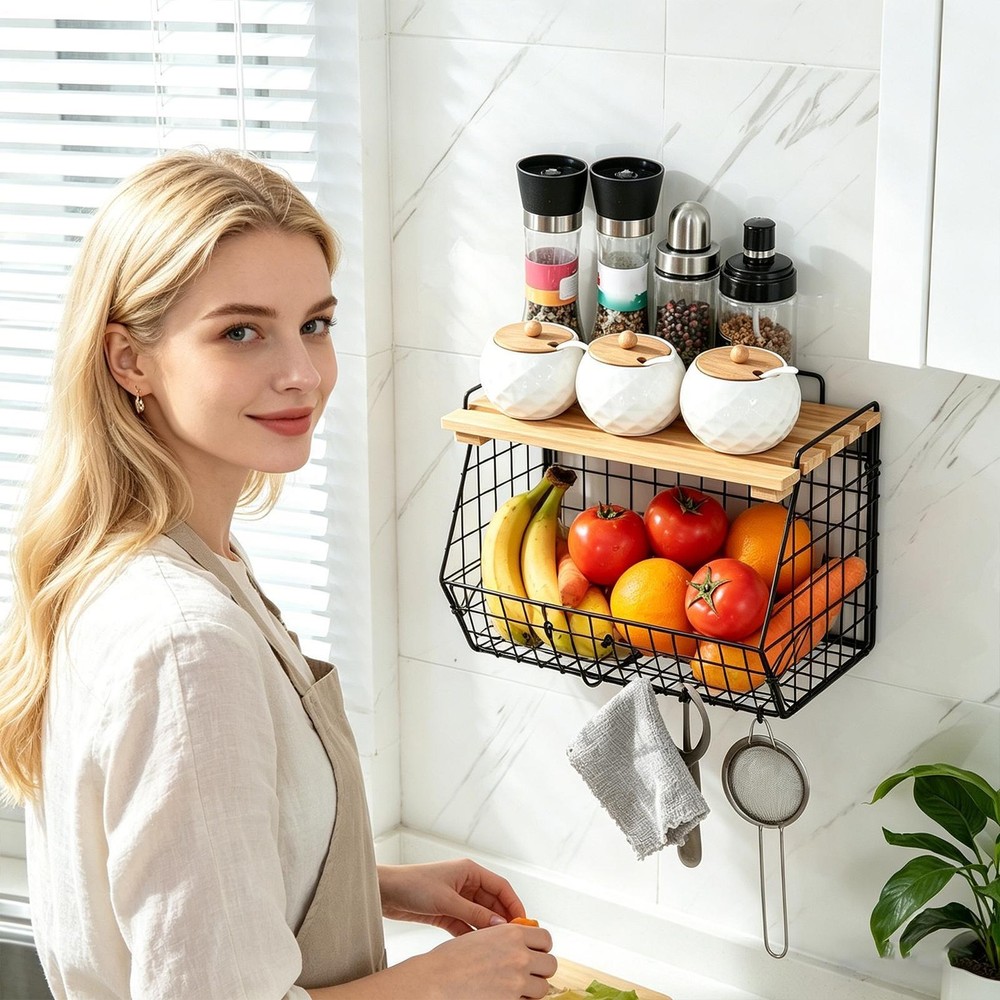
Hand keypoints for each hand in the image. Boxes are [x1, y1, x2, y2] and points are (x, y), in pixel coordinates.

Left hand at [378, 859, 524, 936]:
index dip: (514, 903)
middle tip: (513, 939)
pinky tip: (478, 948)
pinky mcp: (446, 912)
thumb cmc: (414, 885)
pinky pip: (465, 925)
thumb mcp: (447, 900)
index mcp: (470, 871)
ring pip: (480, 916)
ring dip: (488, 929)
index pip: (501, 886)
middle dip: (503, 920)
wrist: (386, 893)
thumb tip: (500, 924)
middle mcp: (466, 883)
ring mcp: (457, 899)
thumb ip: (474, 913)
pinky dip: (472, 935)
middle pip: (493, 903)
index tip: (524, 922)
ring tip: (498, 947)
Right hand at [420, 921, 556, 999]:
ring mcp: (516, 982)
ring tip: (514, 988)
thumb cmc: (450, 960)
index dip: (541, 947)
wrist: (434, 981)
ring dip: (532, 988)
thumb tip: (522, 943)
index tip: (536, 952)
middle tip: (528, 972)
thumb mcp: (482, 936)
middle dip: (540, 969)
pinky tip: (505, 996)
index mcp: (511, 934)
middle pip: (550, 964)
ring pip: (543, 988)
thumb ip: (505, 938)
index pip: (546, 939)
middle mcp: (519, 956)